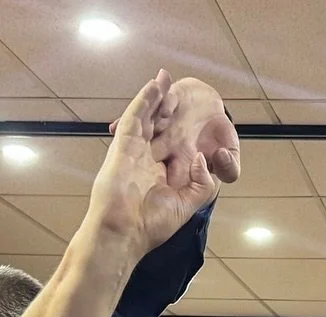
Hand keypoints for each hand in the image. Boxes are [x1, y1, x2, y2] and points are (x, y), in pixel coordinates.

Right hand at [90, 71, 218, 259]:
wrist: (123, 230)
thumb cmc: (152, 224)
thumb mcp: (188, 204)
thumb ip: (202, 183)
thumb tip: (201, 158)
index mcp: (162, 176)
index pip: (176, 149)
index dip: (186, 134)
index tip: (200, 121)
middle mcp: (148, 161)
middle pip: (161, 128)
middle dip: (169, 109)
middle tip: (181, 90)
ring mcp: (135, 151)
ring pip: (149, 118)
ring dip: (158, 98)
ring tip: (167, 77)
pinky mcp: (124, 144)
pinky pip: (137, 116)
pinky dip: (146, 98)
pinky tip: (156, 83)